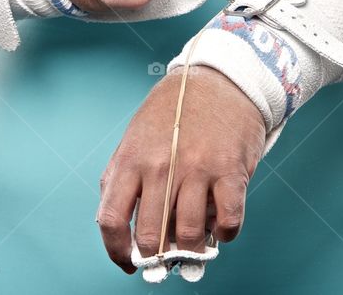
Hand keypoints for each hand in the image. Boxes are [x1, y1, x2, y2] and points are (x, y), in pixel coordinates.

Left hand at [96, 66, 265, 273]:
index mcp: (132, 158)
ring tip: (193, 246)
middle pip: (150, 233)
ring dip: (191, 250)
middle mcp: (161, 166)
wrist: (220, 80)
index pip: (111, 218)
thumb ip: (120, 176)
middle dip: (156, 256)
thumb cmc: (175, 112)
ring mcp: (198, 169)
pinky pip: (228, 220)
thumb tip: (111, 221)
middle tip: (164, 258)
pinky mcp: (231, 171)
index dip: (116, 250)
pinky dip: (225, 234)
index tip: (127, 262)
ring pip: (189, 234)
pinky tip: (220, 227)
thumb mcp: (135, 137)